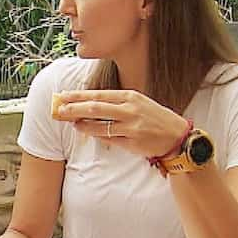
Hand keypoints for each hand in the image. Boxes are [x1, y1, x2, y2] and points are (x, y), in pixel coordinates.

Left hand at [54, 89, 189, 158]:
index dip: (79, 96)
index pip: (98, 95)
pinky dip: (95, 135)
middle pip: (95, 108)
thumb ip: (117, 103)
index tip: (64, 96)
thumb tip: (90, 103)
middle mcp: (130, 110)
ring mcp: (131, 127)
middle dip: (74, 108)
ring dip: (82, 124)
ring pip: (99, 125)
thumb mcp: (139, 103)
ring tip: (71, 122)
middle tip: (59, 110)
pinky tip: (86, 132)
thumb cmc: (156, 118)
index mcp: (130, 96)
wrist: (178, 136)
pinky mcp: (132, 142)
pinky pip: (108, 139)